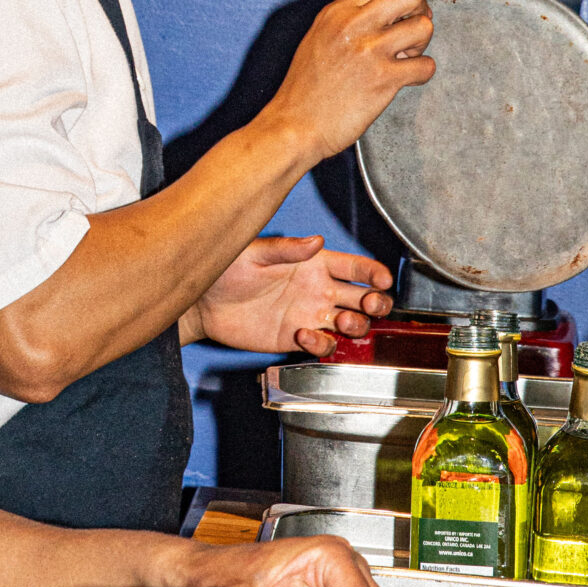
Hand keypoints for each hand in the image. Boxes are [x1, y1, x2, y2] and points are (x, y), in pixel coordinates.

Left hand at [192, 232, 393, 356]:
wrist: (204, 304)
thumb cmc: (226, 270)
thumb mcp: (254, 254)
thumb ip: (287, 249)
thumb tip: (316, 241)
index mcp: (314, 264)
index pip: (354, 267)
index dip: (373, 273)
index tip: (383, 280)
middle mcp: (318, 290)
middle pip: (363, 298)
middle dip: (377, 302)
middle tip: (371, 305)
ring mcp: (310, 315)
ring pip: (351, 324)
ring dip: (356, 326)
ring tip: (342, 323)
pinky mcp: (297, 338)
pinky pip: (324, 345)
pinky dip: (322, 344)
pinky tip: (303, 335)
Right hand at [263, 0, 434, 164]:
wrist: (294, 125)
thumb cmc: (304, 90)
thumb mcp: (319, 38)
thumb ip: (348, 22)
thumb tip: (386, 18)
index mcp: (337, 12)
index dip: (403, 3)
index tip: (401, 20)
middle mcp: (354, 25)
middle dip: (418, 13)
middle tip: (410, 35)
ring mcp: (370, 50)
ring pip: (424, 27)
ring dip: (421, 46)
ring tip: (404, 60)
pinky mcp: (384, 78)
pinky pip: (426, 66)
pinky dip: (422, 74)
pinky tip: (405, 81)